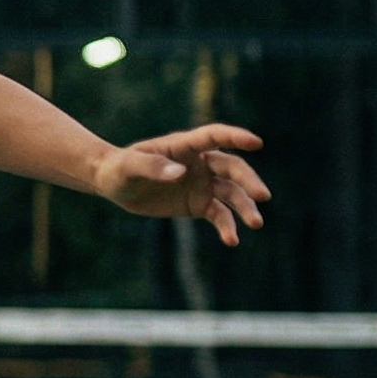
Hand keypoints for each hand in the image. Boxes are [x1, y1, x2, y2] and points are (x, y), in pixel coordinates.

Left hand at [94, 124, 271, 245]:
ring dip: (244, 208)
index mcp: (184, 146)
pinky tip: (232, 240)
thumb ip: (153, 167)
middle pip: (232, 168)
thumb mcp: (130, 166)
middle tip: (262, 196)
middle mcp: (200, 163)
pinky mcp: (198, 204)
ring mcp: (202, 183)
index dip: (236, 137)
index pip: (215, 136)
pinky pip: (218, 214)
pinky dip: (226, 226)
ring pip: (231, 194)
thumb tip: (180, 173)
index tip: (257, 143)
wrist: (114, 184)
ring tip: (255, 224)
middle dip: (248, 181)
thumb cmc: (119, 167)